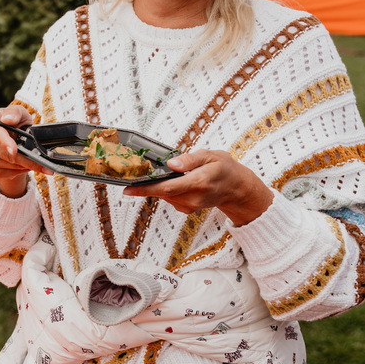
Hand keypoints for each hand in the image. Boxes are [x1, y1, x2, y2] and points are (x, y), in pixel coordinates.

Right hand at [0, 103, 50, 197]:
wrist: (13, 138)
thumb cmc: (16, 123)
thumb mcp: (20, 114)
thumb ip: (15, 113)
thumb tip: (8, 120)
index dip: (5, 142)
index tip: (14, 150)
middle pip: (3, 153)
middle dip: (24, 159)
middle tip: (44, 165)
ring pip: (7, 165)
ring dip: (24, 165)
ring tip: (36, 161)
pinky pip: (5, 173)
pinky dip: (19, 170)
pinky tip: (24, 164)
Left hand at [123, 150, 272, 224]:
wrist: (236, 188)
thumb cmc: (224, 169)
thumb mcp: (210, 156)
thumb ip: (190, 159)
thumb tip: (171, 164)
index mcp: (199, 182)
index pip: (167, 188)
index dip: (145, 189)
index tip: (128, 189)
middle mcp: (193, 198)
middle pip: (162, 193)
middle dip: (146, 185)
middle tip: (132, 176)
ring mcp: (190, 205)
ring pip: (164, 196)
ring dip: (155, 186)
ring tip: (152, 175)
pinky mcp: (187, 208)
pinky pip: (169, 198)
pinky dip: (165, 190)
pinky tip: (170, 181)